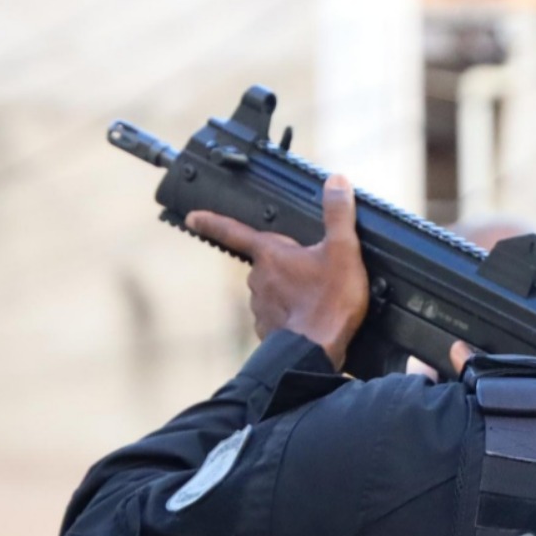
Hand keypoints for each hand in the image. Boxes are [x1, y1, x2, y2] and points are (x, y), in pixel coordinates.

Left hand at [187, 174, 369, 368]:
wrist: (316, 353)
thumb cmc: (327, 303)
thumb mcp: (342, 251)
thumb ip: (338, 214)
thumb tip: (336, 182)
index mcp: (269, 254)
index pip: (233, 231)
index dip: (211, 221)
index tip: (192, 217)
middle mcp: (257, 279)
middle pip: (266, 263)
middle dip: (286, 264)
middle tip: (315, 272)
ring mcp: (259, 306)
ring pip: (272, 290)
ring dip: (290, 291)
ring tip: (317, 298)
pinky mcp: (266, 329)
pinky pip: (277, 316)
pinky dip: (292, 315)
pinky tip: (310, 319)